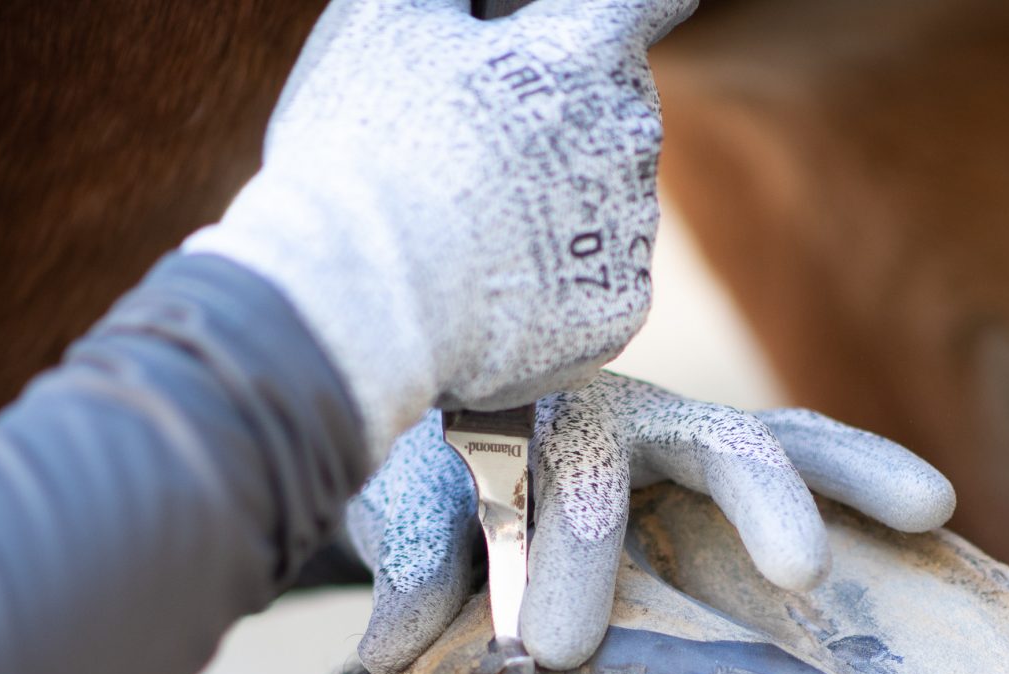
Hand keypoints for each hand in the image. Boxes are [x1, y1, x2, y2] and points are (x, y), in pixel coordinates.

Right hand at [186, 0, 691, 458]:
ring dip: (555, 206)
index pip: (647, 1)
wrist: (361, 303)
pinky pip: (592, 285)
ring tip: (467, 230)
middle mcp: (629, 134)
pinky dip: (551, 288)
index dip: (619, 11)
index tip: (603, 23)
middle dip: (560, 119)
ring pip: (602, 202)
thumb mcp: (387, 21)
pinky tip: (489, 290)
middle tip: (474, 150)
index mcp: (582, 52)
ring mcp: (629, 228)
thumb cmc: (364, 149)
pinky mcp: (617, 308)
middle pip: (613, 113)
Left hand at [347, 374, 956, 673]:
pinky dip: (863, 481)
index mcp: (540, 423)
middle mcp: (627, 415)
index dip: (571, 565)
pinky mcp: (730, 458)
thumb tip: (391, 644)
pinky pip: (805, 457)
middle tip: (803, 570)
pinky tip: (933, 518)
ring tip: (930, 505)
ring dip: (852, 473)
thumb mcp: (401, 507)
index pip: (571, 486)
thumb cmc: (419, 470)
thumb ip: (409, 563)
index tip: (551, 650)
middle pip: (710, 442)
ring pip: (780, 439)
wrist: (434, 411)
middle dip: (759, 501)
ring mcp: (685, 433)